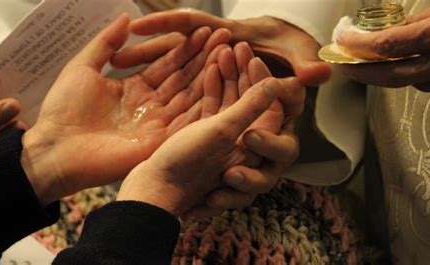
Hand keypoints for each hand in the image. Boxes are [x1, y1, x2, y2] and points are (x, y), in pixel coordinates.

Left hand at [21, 15, 230, 205]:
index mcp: (133, 88)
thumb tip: (126, 17)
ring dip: (209, 78)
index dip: (184, 47)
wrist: (55, 150)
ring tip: (227, 55)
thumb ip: (106, 42)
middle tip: (224, 38)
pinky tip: (219, 85)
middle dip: (203, 58)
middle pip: (183, 78)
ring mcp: (157, 124)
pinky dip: (203, 104)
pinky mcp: (160, 142)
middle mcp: (150, 105)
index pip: (166, 63)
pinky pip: (186, 121)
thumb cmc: (62, 110)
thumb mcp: (82, 67)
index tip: (202, 30)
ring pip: (189, 96)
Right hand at [128, 9, 331, 86]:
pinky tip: (144, 92)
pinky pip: (182, 80)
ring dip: (150, 65)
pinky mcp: (210, 86)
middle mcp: (217, 53)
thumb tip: (320, 72)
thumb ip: (303, 68)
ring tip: (121, 71)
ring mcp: (212, 70)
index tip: (136, 25)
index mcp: (230, 37)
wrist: (292, 68)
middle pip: (177, 45)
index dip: (165, 24)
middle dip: (149, 47)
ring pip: (176, 64)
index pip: (193, 25)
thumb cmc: (292, 56)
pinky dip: (163, 82)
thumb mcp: (297, 61)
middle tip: (119, 52)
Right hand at [186, 43, 302, 216]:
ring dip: (228, 77)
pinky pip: (212, 110)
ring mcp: (221, 142)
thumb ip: (250, 108)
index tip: (253, 56)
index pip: (269, 108)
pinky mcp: (202, 139)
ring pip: (230, 103)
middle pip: (249, 103)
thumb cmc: (186, 167)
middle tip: (239, 46)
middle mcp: (241, 146)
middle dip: (244, 74)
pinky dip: (211, 90)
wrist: (152, 190)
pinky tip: (209, 69)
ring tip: (223, 50)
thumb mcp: (221, 133)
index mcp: (254, 149)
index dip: (261, 80)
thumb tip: (277, 84)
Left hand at [336, 6, 429, 91]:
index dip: (358, 46)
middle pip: (389, 74)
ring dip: (383, 75)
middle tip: (344, 65)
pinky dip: (408, 76)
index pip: (385, 45)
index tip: (343, 42)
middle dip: (361, 71)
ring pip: (407, 82)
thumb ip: (420, 20)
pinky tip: (401, 67)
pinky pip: (425, 83)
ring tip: (365, 67)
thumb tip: (396, 27)